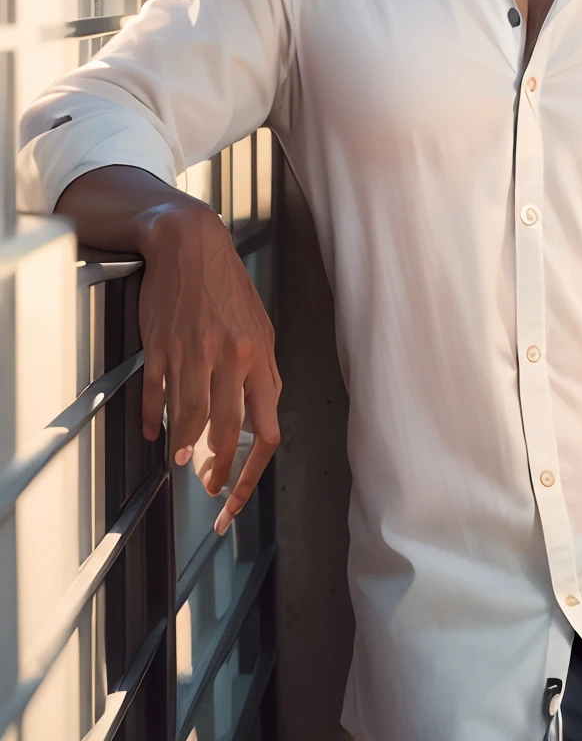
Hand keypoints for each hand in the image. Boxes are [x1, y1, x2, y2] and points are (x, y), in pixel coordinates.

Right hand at [138, 202, 281, 534]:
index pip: (266, 431)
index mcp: (259, 357)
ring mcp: (193, 352)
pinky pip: (157, 394)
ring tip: (180, 459)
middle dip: (218, 470)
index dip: (252, 472)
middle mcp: (230, 358)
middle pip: (227, 433)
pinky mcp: (161, 345)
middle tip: (208, 485)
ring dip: (184, 447)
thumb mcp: (260, 328)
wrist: (191, 244)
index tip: (236, 496)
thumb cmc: (227, 288)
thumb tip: (260, 419)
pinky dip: (155, 419)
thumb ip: (263, 373)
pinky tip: (155, 430)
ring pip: (190, 418)